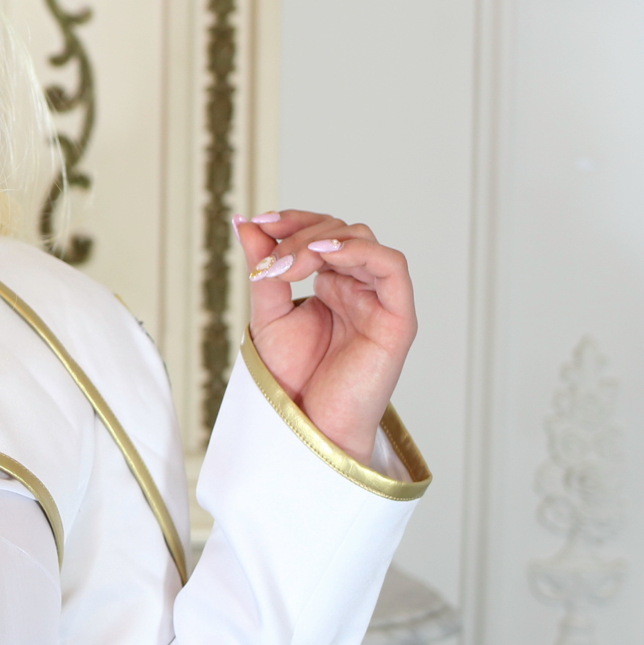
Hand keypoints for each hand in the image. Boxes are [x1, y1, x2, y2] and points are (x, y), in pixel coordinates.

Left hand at [236, 211, 415, 466]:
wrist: (307, 424)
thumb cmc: (293, 378)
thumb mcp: (269, 314)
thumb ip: (264, 268)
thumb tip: (244, 223)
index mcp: (333, 284)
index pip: (320, 232)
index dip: (291, 220)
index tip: (256, 222)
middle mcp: (359, 287)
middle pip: (341, 230)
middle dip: (300, 232)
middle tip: (270, 257)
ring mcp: (381, 301)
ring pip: (364, 241)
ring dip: (322, 240)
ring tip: (289, 262)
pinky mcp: (398, 318)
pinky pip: (391, 267)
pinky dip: (360, 251)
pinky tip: (326, 254)